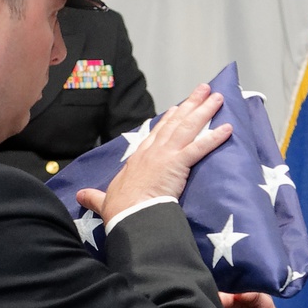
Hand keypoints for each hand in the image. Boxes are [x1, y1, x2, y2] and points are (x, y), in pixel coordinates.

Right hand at [76, 84, 231, 223]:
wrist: (128, 217)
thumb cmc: (119, 211)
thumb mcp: (104, 201)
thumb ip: (95, 197)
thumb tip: (80, 196)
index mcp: (138, 158)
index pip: (156, 133)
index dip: (169, 120)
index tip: (178, 108)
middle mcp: (152, 151)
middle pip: (175, 122)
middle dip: (191, 105)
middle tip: (204, 90)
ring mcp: (165, 155)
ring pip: (188, 127)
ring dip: (204, 111)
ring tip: (217, 98)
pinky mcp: (177, 164)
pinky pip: (200, 147)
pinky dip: (214, 137)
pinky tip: (227, 128)